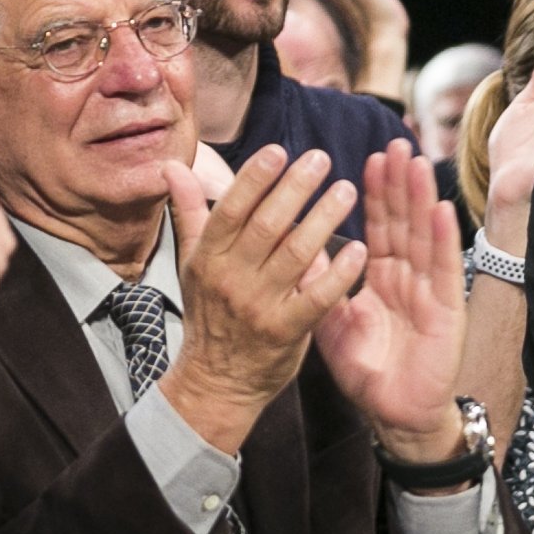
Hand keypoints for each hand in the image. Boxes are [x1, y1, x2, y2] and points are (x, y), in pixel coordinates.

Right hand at [158, 145, 366, 454]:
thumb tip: (173, 165)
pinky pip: (316, 298)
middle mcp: (232, 279)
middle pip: (266, 225)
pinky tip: (359, 250)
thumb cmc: (209, 315)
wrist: (215, 383)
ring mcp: (260, 307)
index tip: (280, 151)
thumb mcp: (191, 265)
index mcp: (208, 258)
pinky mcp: (286, 332)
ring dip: (323, 219)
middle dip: (295, 188)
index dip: (255, 178)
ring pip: (296, 254)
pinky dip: (339, 274)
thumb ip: (189, 213)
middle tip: (322, 159)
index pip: (232, 209)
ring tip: (345, 190)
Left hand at [316, 141, 468, 461]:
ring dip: (421, 199)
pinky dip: (442, 241)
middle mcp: (407, 277)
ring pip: (424, 237)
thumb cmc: (367, 370)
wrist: (394, 414)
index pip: (378, 226)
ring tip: (416, 163)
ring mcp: (428, 291)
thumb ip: (317, 283)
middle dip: (399, 183)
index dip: (375, 193)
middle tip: (395, 143)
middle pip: (403, 222)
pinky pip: (442, 272)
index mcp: (380, 277)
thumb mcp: (331, 321)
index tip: (368, 157)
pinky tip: (441, 211)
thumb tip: (294, 243)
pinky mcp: (445, 312)